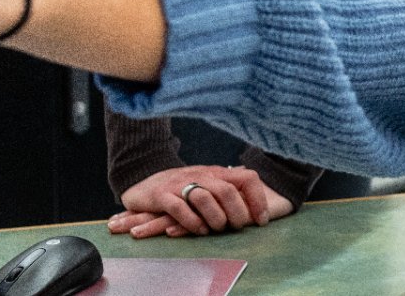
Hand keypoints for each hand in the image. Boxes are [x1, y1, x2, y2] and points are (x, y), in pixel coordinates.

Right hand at [108, 166, 292, 237]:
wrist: (142, 183)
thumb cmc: (181, 190)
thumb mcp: (207, 186)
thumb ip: (229, 193)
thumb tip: (258, 205)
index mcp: (216, 173)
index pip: (247, 178)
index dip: (258, 199)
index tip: (262, 221)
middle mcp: (200, 175)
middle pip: (227, 191)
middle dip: (238, 213)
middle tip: (238, 227)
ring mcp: (180, 184)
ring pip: (205, 198)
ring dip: (216, 218)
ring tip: (218, 229)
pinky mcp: (161, 196)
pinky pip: (179, 209)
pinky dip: (192, 222)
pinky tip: (199, 231)